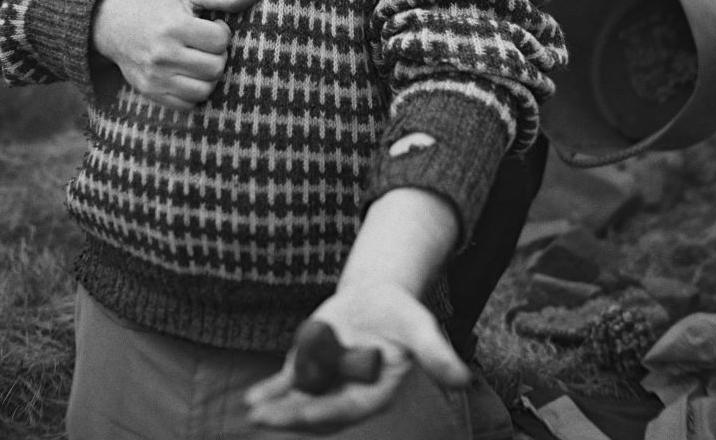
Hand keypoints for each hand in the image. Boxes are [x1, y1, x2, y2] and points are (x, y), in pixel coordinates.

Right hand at [92, 0, 256, 109]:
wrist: (115, 26)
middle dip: (218, 56)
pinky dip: (194, 93)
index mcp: (174, 26)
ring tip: (200, 61)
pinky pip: (188, 105)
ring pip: (205, 90)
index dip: (222, 33)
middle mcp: (163, 53)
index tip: (212, 27)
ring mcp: (155, 76)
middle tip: (207, 47)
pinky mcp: (150, 92)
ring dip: (209, 77)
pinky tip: (189, 75)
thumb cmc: (158, 8)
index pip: (220, 41)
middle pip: (215, 68)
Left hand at [244, 280, 470, 432]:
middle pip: (318, 410)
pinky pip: (289, 384)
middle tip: (265, 418)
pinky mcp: (312, 367)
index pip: (348, 407)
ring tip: (253, 410)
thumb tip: (464, 380)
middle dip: (291, 417)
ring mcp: (328, 382)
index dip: (325, 412)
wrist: (377, 297)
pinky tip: (251, 398)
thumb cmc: (401, 313)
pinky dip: (271, 391)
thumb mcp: (419, 327)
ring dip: (277, 409)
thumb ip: (436, 354)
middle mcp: (350, 393)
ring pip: (299, 401)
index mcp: (376, 391)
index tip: (304, 414)